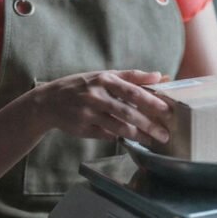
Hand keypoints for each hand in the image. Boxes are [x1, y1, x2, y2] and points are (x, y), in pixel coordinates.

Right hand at [27, 69, 171, 145]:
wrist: (49, 101)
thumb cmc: (83, 86)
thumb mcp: (105, 76)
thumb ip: (133, 77)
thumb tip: (161, 76)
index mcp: (104, 80)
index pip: (132, 91)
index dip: (151, 101)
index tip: (167, 110)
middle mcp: (96, 96)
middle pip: (128, 112)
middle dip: (149, 124)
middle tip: (165, 134)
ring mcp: (89, 113)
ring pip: (118, 127)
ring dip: (138, 135)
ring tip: (152, 140)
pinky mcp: (84, 128)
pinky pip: (107, 135)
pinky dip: (120, 138)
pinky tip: (131, 140)